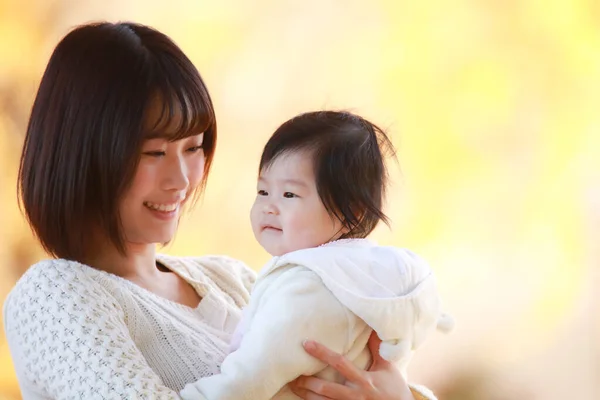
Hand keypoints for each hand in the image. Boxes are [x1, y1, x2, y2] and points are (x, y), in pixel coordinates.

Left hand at [289, 331, 415, 399]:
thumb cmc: (394, 389)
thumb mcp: (388, 367)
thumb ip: (377, 348)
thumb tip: (372, 326)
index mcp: (364, 380)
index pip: (340, 363)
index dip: (322, 353)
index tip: (306, 343)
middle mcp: (355, 395)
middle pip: (325, 389)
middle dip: (307, 383)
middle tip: (292, 375)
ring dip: (306, 395)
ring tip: (292, 386)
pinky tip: (304, 398)